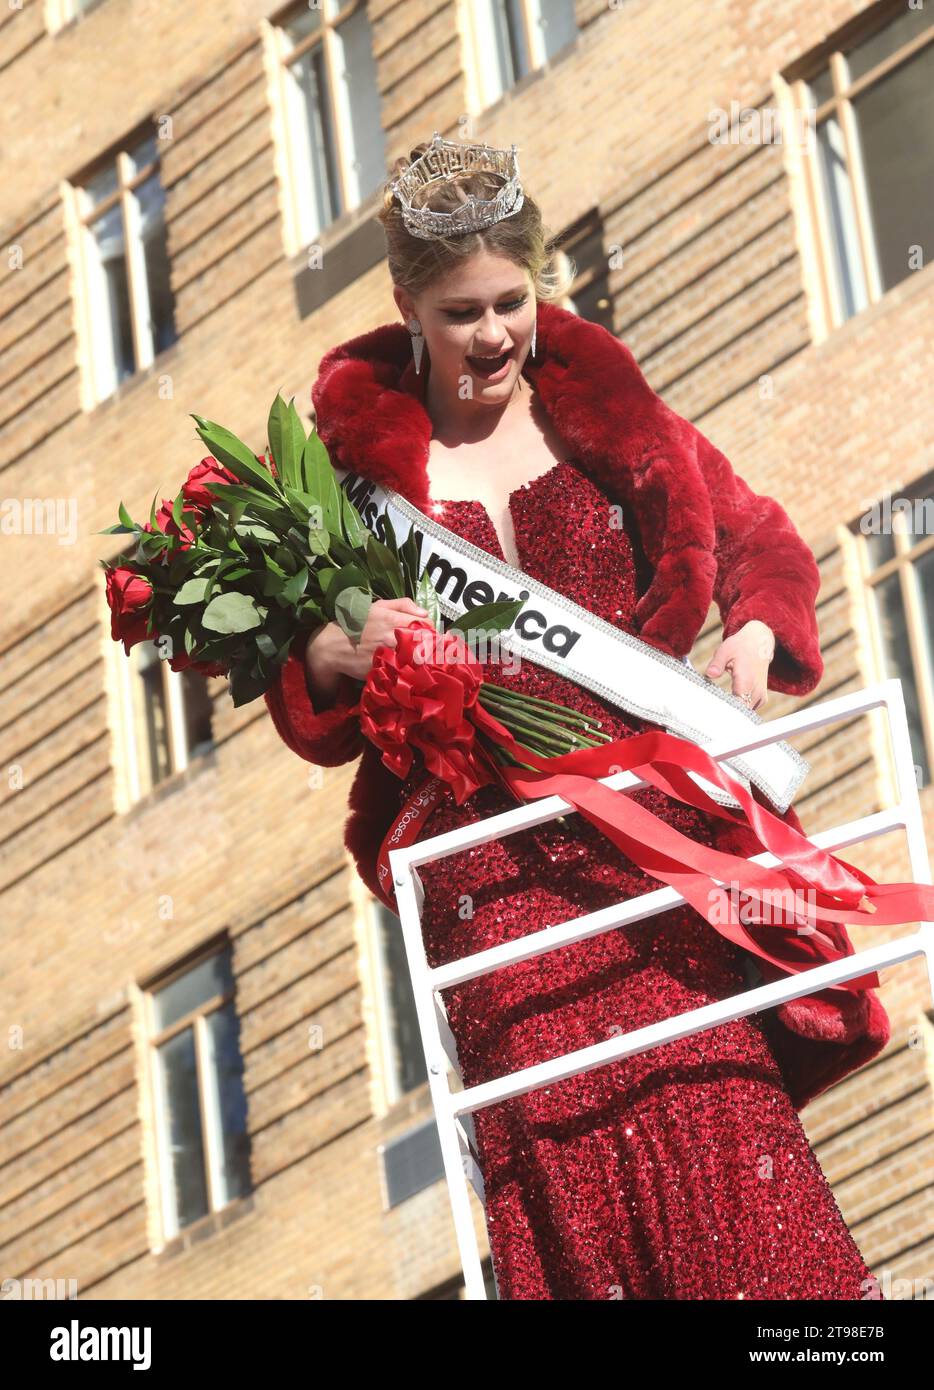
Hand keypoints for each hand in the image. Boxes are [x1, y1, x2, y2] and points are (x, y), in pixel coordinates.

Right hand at [305, 597, 429, 690]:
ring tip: (418, 658)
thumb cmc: (356, 624)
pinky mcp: (383, 669)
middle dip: (430, 645)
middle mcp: (393, 636)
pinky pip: (403, 671)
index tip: (429, 634)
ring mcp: (388, 654)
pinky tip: (406, 668)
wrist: (332, 645)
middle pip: (425, 642)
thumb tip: (424, 612)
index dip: (431, 630)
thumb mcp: (377, 606)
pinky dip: (408, 670)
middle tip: (428, 648)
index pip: (427, 624)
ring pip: (417, 657)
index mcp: (393, 619)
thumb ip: (402, 604)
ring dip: (421, 658)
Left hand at [705, 619, 774, 711]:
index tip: (713, 720)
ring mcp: (760, 696)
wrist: (759, 643)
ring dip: (732, 714)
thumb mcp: (725, 651)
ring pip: (745, 714)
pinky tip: (727, 708)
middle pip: (741, 714)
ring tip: (716, 715)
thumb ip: (717, 664)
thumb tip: (710, 674)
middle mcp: (756, 692)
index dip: (726, 714)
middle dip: (726, 716)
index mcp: (747, 682)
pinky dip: (739, 711)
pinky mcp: (761, 699)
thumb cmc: (741, 647)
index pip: (738, 707)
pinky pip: (748, 711)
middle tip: (709, 721)